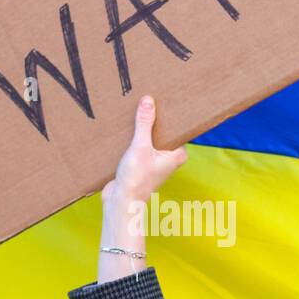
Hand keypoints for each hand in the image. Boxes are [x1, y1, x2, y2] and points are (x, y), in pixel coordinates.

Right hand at [101, 95, 187, 209]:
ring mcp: (156, 160)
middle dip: (154, 118)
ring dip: (142, 127)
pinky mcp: (143, 162)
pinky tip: (126, 126)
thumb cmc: (136, 180)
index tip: (163, 96)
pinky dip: (134, 136)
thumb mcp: (140, 147)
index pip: (177, 126)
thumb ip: (144, 124)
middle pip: (163, 130)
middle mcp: (170, 156)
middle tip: (146, 98)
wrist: (121, 202)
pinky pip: (141, 143)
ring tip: (134, 109)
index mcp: (177, 153)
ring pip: (150, 136)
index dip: (169, 113)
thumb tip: (149, 101)